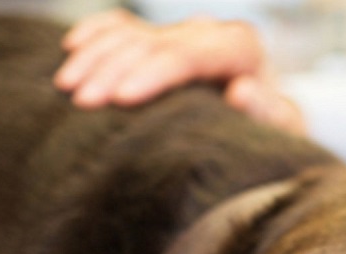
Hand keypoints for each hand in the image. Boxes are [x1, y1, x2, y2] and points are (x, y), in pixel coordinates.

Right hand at [54, 9, 304, 133]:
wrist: (266, 126)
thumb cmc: (272, 135)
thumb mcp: (280, 130)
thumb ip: (267, 112)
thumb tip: (242, 90)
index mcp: (239, 47)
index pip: (188, 54)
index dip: (153, 73)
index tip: (121, 99)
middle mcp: (208, 33)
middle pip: (151, 43)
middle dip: (113, 69)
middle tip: (81, 102)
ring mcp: (180, 33)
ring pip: (130, 32)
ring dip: (95, 57)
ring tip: (66, 87)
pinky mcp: (160, 40)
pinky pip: (121, 26)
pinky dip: (96, 33)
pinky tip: (71, 47)